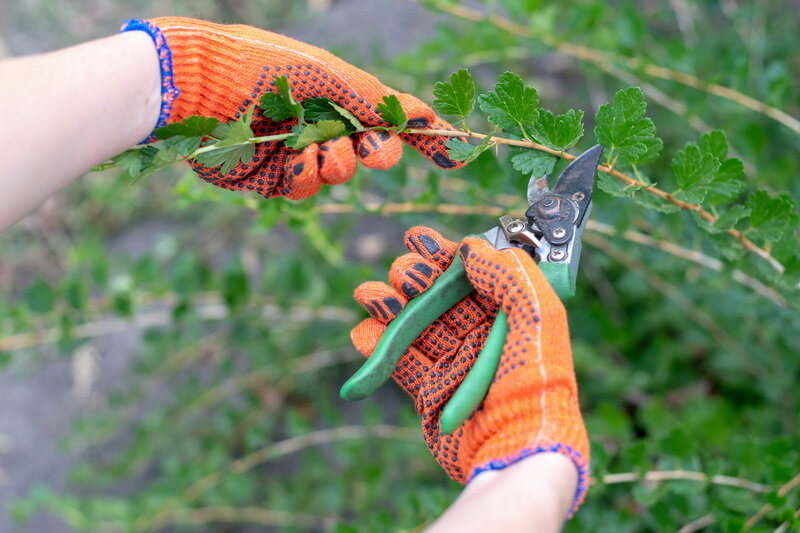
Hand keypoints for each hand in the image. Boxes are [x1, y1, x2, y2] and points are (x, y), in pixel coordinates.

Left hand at [122, 18, 462, 199]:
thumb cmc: (266, 67)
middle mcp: (319, 121)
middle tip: (374, 150)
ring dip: (339, 164)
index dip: (420, 136)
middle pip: (371, 151)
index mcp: (337, 92)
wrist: (198, 86)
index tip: (451, 154)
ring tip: (318, 150)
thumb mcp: (331, 77)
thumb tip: (426, 114)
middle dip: (379, 153)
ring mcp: (295, 149)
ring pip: (340, 173)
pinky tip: (293, 161)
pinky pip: (306, 188)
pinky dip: (307, 177)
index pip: (388, 116)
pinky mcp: (270, 176)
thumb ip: (379, 99)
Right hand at [351, 227, 589, 515]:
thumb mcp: (538, 315)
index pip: (471, 274)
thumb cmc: (535, 381)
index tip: (417, 238)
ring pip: (414, 325)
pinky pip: (399, 362)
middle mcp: (480, 336)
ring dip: (387, 306)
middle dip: (414, 277)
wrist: (517, 446)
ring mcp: (454, 364)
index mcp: (508, 315)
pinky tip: (364, 332)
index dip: (442, 253)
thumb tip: (470, 248)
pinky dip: (377, 346)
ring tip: (368, 294)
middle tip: (405, 274)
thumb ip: (509, 274)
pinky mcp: (430, 392)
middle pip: (438, 296)